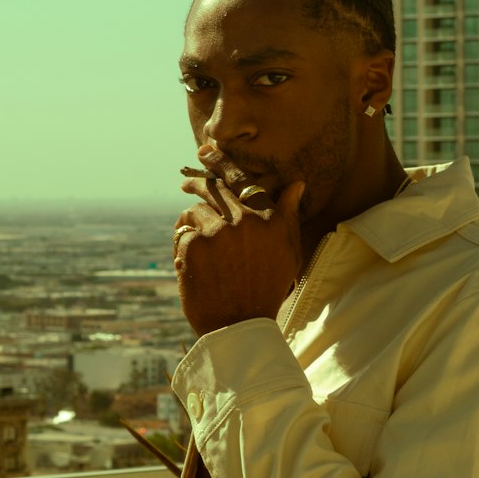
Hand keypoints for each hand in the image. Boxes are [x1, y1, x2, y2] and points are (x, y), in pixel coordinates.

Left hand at [173, 147, 304, 336]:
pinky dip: (182, 241)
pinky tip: (187, 256)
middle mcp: (244, 221)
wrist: (240, 326)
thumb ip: (287, 215)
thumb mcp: (287, 252)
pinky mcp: (193, 247)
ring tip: (191, 232)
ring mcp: (217, 233)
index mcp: (268, 219)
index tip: (205, 151)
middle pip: (214, 188)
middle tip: (186, 184)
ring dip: (191, 219)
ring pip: (195, 210)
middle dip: (197, 184)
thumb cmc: (266, 289)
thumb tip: (296, 183)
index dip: (221, 162)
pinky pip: (182, 231)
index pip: (242, 180)